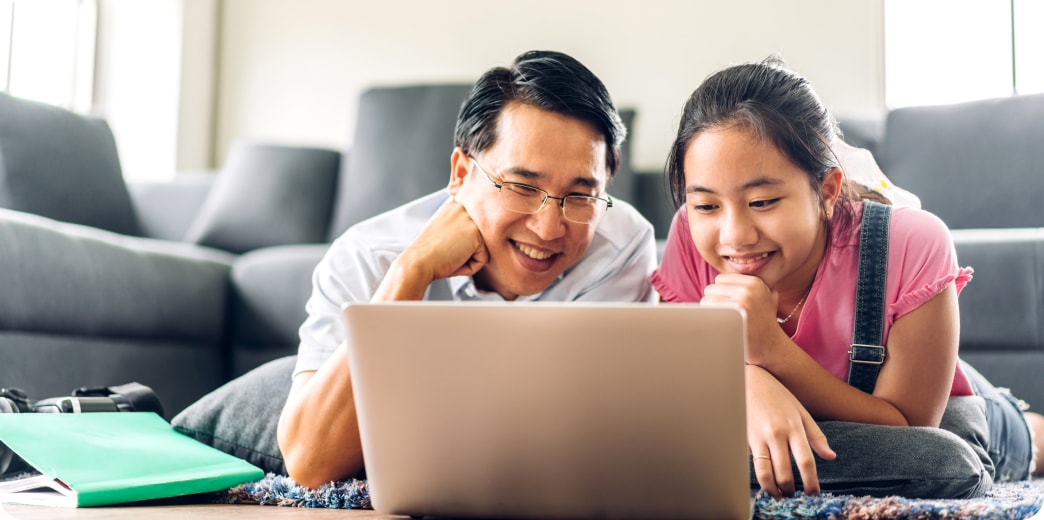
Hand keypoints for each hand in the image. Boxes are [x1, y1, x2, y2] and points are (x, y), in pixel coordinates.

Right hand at [409, 198, 488, 279]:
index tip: (444, 245)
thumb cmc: (427, 254)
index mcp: (453, 206)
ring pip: (480, 249)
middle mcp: (462, 208)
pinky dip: (470, 266)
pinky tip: (454, 260)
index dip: (458, 244)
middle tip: (445, 251)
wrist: (417, 262)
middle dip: (464, 251)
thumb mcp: (442, 231)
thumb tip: (473, 233)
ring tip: (449, 256)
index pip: (469, 230)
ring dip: (467, 259)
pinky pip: (482, 258)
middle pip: (476, 239)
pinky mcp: (476, 234)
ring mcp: (470, 219)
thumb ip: (457, 227)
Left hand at [701, 273, 784, 363]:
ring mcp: (740, 304)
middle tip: (725, 314)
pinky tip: (718, 326)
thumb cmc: (765, 322)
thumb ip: (753, 283)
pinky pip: (706, 312)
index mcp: (755, 282)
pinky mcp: (732, 318)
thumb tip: (735, 271)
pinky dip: (707, 319)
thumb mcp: (768, 297)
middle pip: (710, 288)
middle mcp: (748, 290)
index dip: (720, 292)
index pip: (720, 279)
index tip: (728, 303)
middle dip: (714, 301)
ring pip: (705, 300)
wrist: (771, 347)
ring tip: (722, 320)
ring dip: (709, 311)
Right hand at [746, 364, 835, 497]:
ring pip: (765, 473)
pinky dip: (760, 475)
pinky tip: (765, 480)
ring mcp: (758, 437)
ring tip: (779, 494)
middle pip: (784, 473)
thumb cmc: (777, 395)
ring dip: (773, 489)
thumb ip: (816, 436)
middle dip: (791, 490)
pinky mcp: (745, 438)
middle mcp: (776, 434)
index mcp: (794, 427)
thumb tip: (830, 456)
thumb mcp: (801, 412)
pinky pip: (752, 463)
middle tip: (794, 495)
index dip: (811, 482)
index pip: (806, 462)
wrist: (750, 380)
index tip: (813, 493)